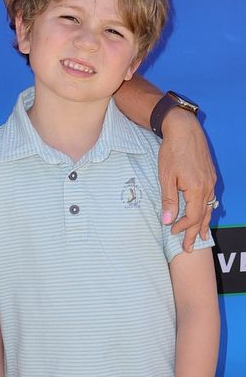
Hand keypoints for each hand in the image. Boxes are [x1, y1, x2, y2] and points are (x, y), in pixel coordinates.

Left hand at [158, 109, 216, 251]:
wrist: (184, 129)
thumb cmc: (172, 151)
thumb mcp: (166, 176)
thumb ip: (169, 200)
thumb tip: (168, 221)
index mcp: (197, 190)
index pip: (192, 217)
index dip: (183, 227)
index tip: (173, 232)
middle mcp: (207, 187)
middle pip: (203, 216)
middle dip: (196, 232)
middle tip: (190, 247)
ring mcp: (210, 181)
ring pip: (209, 207)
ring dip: (204, 223)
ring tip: (202, 235)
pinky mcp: (209, 175)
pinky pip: (210, 198)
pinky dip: (206, 209)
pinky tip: (204, 212)